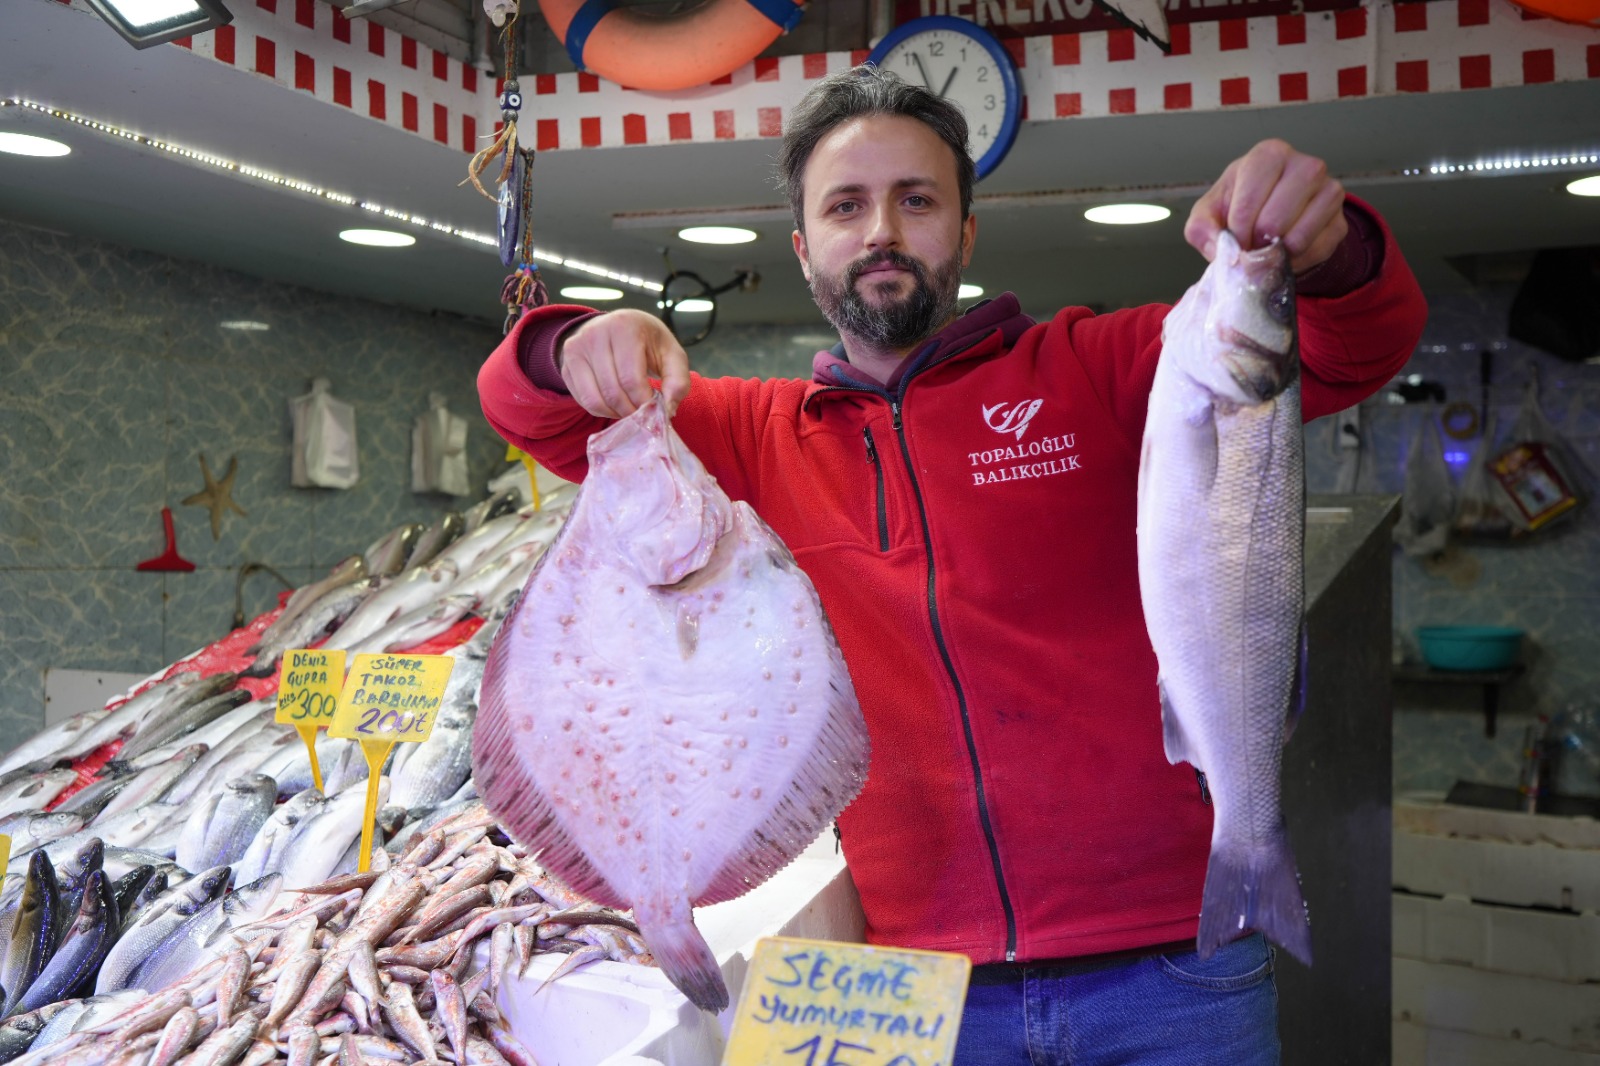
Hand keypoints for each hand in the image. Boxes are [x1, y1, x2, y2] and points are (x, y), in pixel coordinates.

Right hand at [557, 309, 690, 418]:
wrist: (617, 327)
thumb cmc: (648, 342)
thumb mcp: (672, 354)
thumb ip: (678, 381)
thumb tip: (668, 410)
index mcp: (624, 327)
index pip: (631, 379)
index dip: (644, 402)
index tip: (654, 410)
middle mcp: (595, 334)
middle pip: (612, 392)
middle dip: (631, 412)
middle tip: (643, 415)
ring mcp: (576, 349)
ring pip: (595, 400)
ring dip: (616, 414)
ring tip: (630, 410)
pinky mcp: (567, 364)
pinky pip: (583, 401)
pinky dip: (602, 410)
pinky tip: (615, 404)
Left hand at [1185, 139, 1346, 275]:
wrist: (1271, 217)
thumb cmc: (1239, 207)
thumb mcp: (1209, 213)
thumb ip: (1201, 228)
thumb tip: (1219, 248)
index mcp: (1269, 155)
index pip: (1249, 201)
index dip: (1237, 231)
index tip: (1233, 240)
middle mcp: (1305, 166)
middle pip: (1274, 221)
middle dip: (1255, 244)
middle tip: (1249, 248)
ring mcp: (1330, 191)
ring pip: (1298, 237)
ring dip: (1275, 255)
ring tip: (1266, 251)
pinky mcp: (1340, 221)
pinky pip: (1316, 251)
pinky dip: (1295, 262)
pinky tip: (1285, 255)